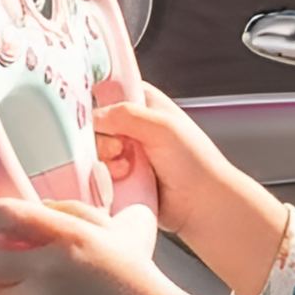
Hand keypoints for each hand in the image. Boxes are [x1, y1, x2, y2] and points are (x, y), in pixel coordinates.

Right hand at [95, 83, 288, 294]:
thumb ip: (126, 114)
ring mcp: (123, 151)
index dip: (99, 103)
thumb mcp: (162, 127)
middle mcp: (131, 124)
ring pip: (92, 150)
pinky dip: (104, 178)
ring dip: (105, 161)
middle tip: (121, 148)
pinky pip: (96, 173)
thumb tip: (94, 117)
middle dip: (103, 139)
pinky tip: (123, 181)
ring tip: (128, 169)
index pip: (106, 90)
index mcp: (143, 101)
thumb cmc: (195, 163)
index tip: (101, 119)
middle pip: (93, 123)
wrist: (202, 204)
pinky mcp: (118, 176)